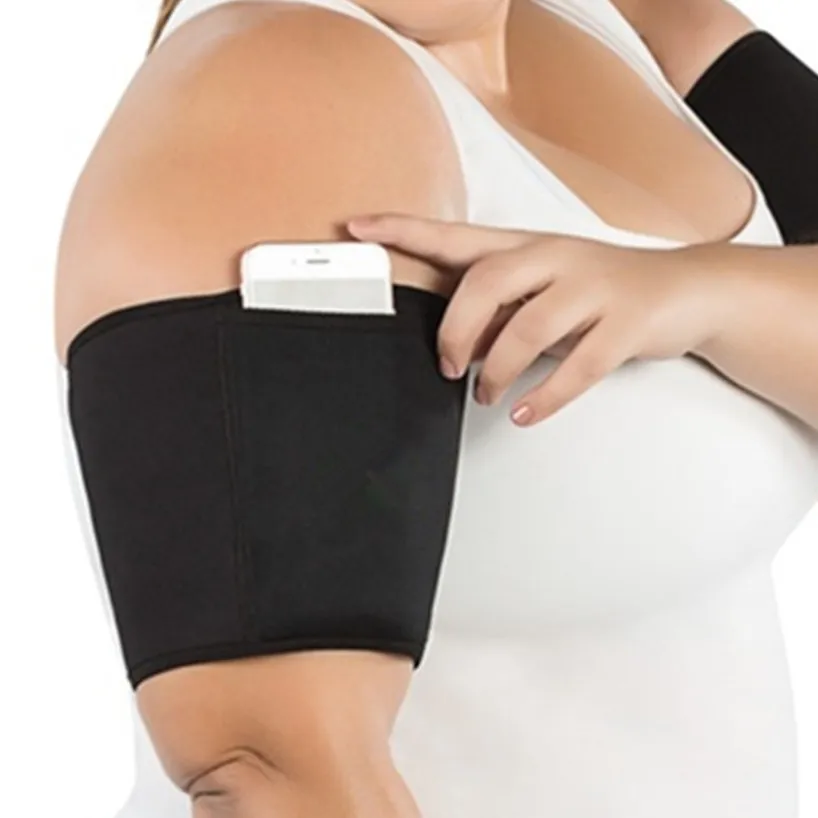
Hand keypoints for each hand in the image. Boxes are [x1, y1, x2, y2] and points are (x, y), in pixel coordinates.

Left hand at [347, 213, 731, 426]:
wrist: (685, 289)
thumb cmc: (602, 287)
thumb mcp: (544, 289)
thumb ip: (499, 310)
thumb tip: (455, 344)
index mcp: (529, 246)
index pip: (456, 235)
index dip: (405, 230)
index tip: (359, 227)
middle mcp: (557, 258)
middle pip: (487, 282)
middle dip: (455, 329)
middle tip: (446, 364)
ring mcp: (595, 288)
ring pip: (530, 328)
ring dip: (497, 371)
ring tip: (488, 394)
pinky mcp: (626, 324)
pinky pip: (579, 367)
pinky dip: (546, 397)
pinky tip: (526, 412)